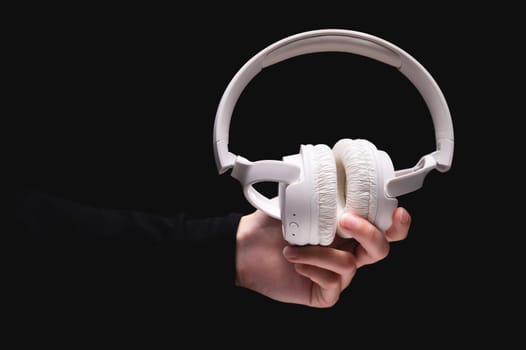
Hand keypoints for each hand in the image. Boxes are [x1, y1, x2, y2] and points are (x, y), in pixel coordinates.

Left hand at [235, 207, 410, 307]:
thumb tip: (334, 168)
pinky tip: (295, 261)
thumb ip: (320, 190)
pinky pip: (332, 283)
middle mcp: (345, 250)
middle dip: (370, 233)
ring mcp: (335, 274)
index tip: (396, 212)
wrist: (245, 247)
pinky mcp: (323, 292)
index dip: (396, 224)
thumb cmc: (270, 224)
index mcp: (346, 228)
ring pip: (350, 265)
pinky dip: (313, 268)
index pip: (383, 227)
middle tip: (346, 220)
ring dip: (321, 252)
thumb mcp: (296, 200)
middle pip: (380, 249)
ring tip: (295, 246)